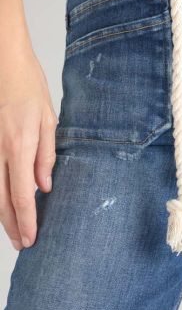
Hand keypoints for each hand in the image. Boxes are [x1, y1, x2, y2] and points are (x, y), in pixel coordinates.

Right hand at [0, 23, 56, 249]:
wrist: (4, 64)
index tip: (32, 238)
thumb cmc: (29, 87)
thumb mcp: (48, 120)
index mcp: (19, 146)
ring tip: (13, 232)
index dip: (27, 219)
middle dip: (12, 225)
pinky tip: (2, 206)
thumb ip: (46, 156)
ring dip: (1, 215)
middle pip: (1, 199)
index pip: (21, 193)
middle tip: (22, 245)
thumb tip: (45, 188)